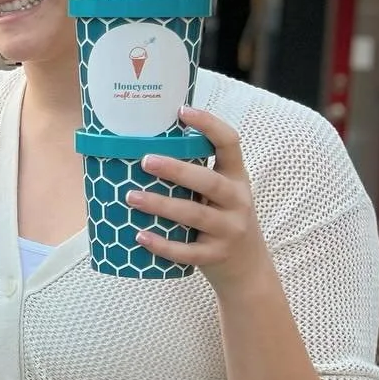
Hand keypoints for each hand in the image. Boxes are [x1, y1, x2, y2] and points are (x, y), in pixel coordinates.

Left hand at [125, 106, 274, 294]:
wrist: (248, 269)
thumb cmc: (221, 220)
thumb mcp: (220, 194)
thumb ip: (196, 175)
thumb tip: (142, 148)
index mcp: (236, 177)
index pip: (230, 143)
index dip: (209, 124)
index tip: (182, 110)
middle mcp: (237, 201)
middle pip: (209, 181)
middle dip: (177, 170)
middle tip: (144, 160)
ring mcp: (230, 230)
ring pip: (195, 215)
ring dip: (161, 205)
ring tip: (131, 197)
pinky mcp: (216, 256)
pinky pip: (188, 252)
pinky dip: (162, 246)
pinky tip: (140, 236)